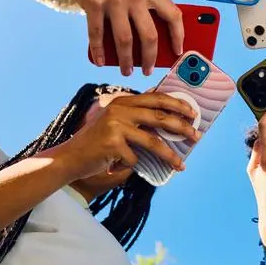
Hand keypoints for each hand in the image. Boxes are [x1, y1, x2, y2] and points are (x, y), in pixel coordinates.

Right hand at [51, 0, 182, 76]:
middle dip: (150, 58)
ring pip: (125, 41)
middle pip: (150, 36)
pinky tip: (100, 60)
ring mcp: (114, 0)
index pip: (174, 14)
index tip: (179, 51)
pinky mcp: (93, 4)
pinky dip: (99, 51)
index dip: (179, 35)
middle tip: (148, 71)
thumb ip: (140, 2)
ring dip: (126, 61)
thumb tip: (142, 37)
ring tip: (126, 71)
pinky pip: (98, 35)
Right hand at [55, 93, 199, 180]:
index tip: (192, 113)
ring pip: (152, 141)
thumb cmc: (97, 142)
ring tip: (180, 165)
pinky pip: (134, 159)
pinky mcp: (112, 144)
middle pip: (160, 117)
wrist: (70, 158)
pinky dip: (132, 165)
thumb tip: (165, 108)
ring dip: (169, 155)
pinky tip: (122, 166)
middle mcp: (120, 110)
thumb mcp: (115, 120)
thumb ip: (136, 113)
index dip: (177, 104)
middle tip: (195, 136)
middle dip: (182, 127)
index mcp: (123, 101)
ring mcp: (115, 126)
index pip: (156, 98)